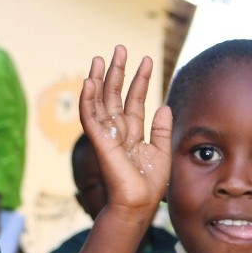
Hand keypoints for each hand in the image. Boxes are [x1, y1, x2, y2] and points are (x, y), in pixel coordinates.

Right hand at [80, 45, 171, 216]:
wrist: (140, 203)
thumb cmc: (150, 184)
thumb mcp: (161, 151)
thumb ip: (161, 129)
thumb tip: (164, 106)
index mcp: (132, 131)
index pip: (134, 99)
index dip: (139, 79)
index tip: (146, 59)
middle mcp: (118, 130)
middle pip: (114, 95)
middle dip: (118, 71)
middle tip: (121, 48)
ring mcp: (107, 134)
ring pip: (100, 101)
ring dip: (100, 79)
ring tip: (101, 58)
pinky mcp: (100, 141)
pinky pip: (90, 117)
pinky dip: (87, 100)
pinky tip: (89, 81)